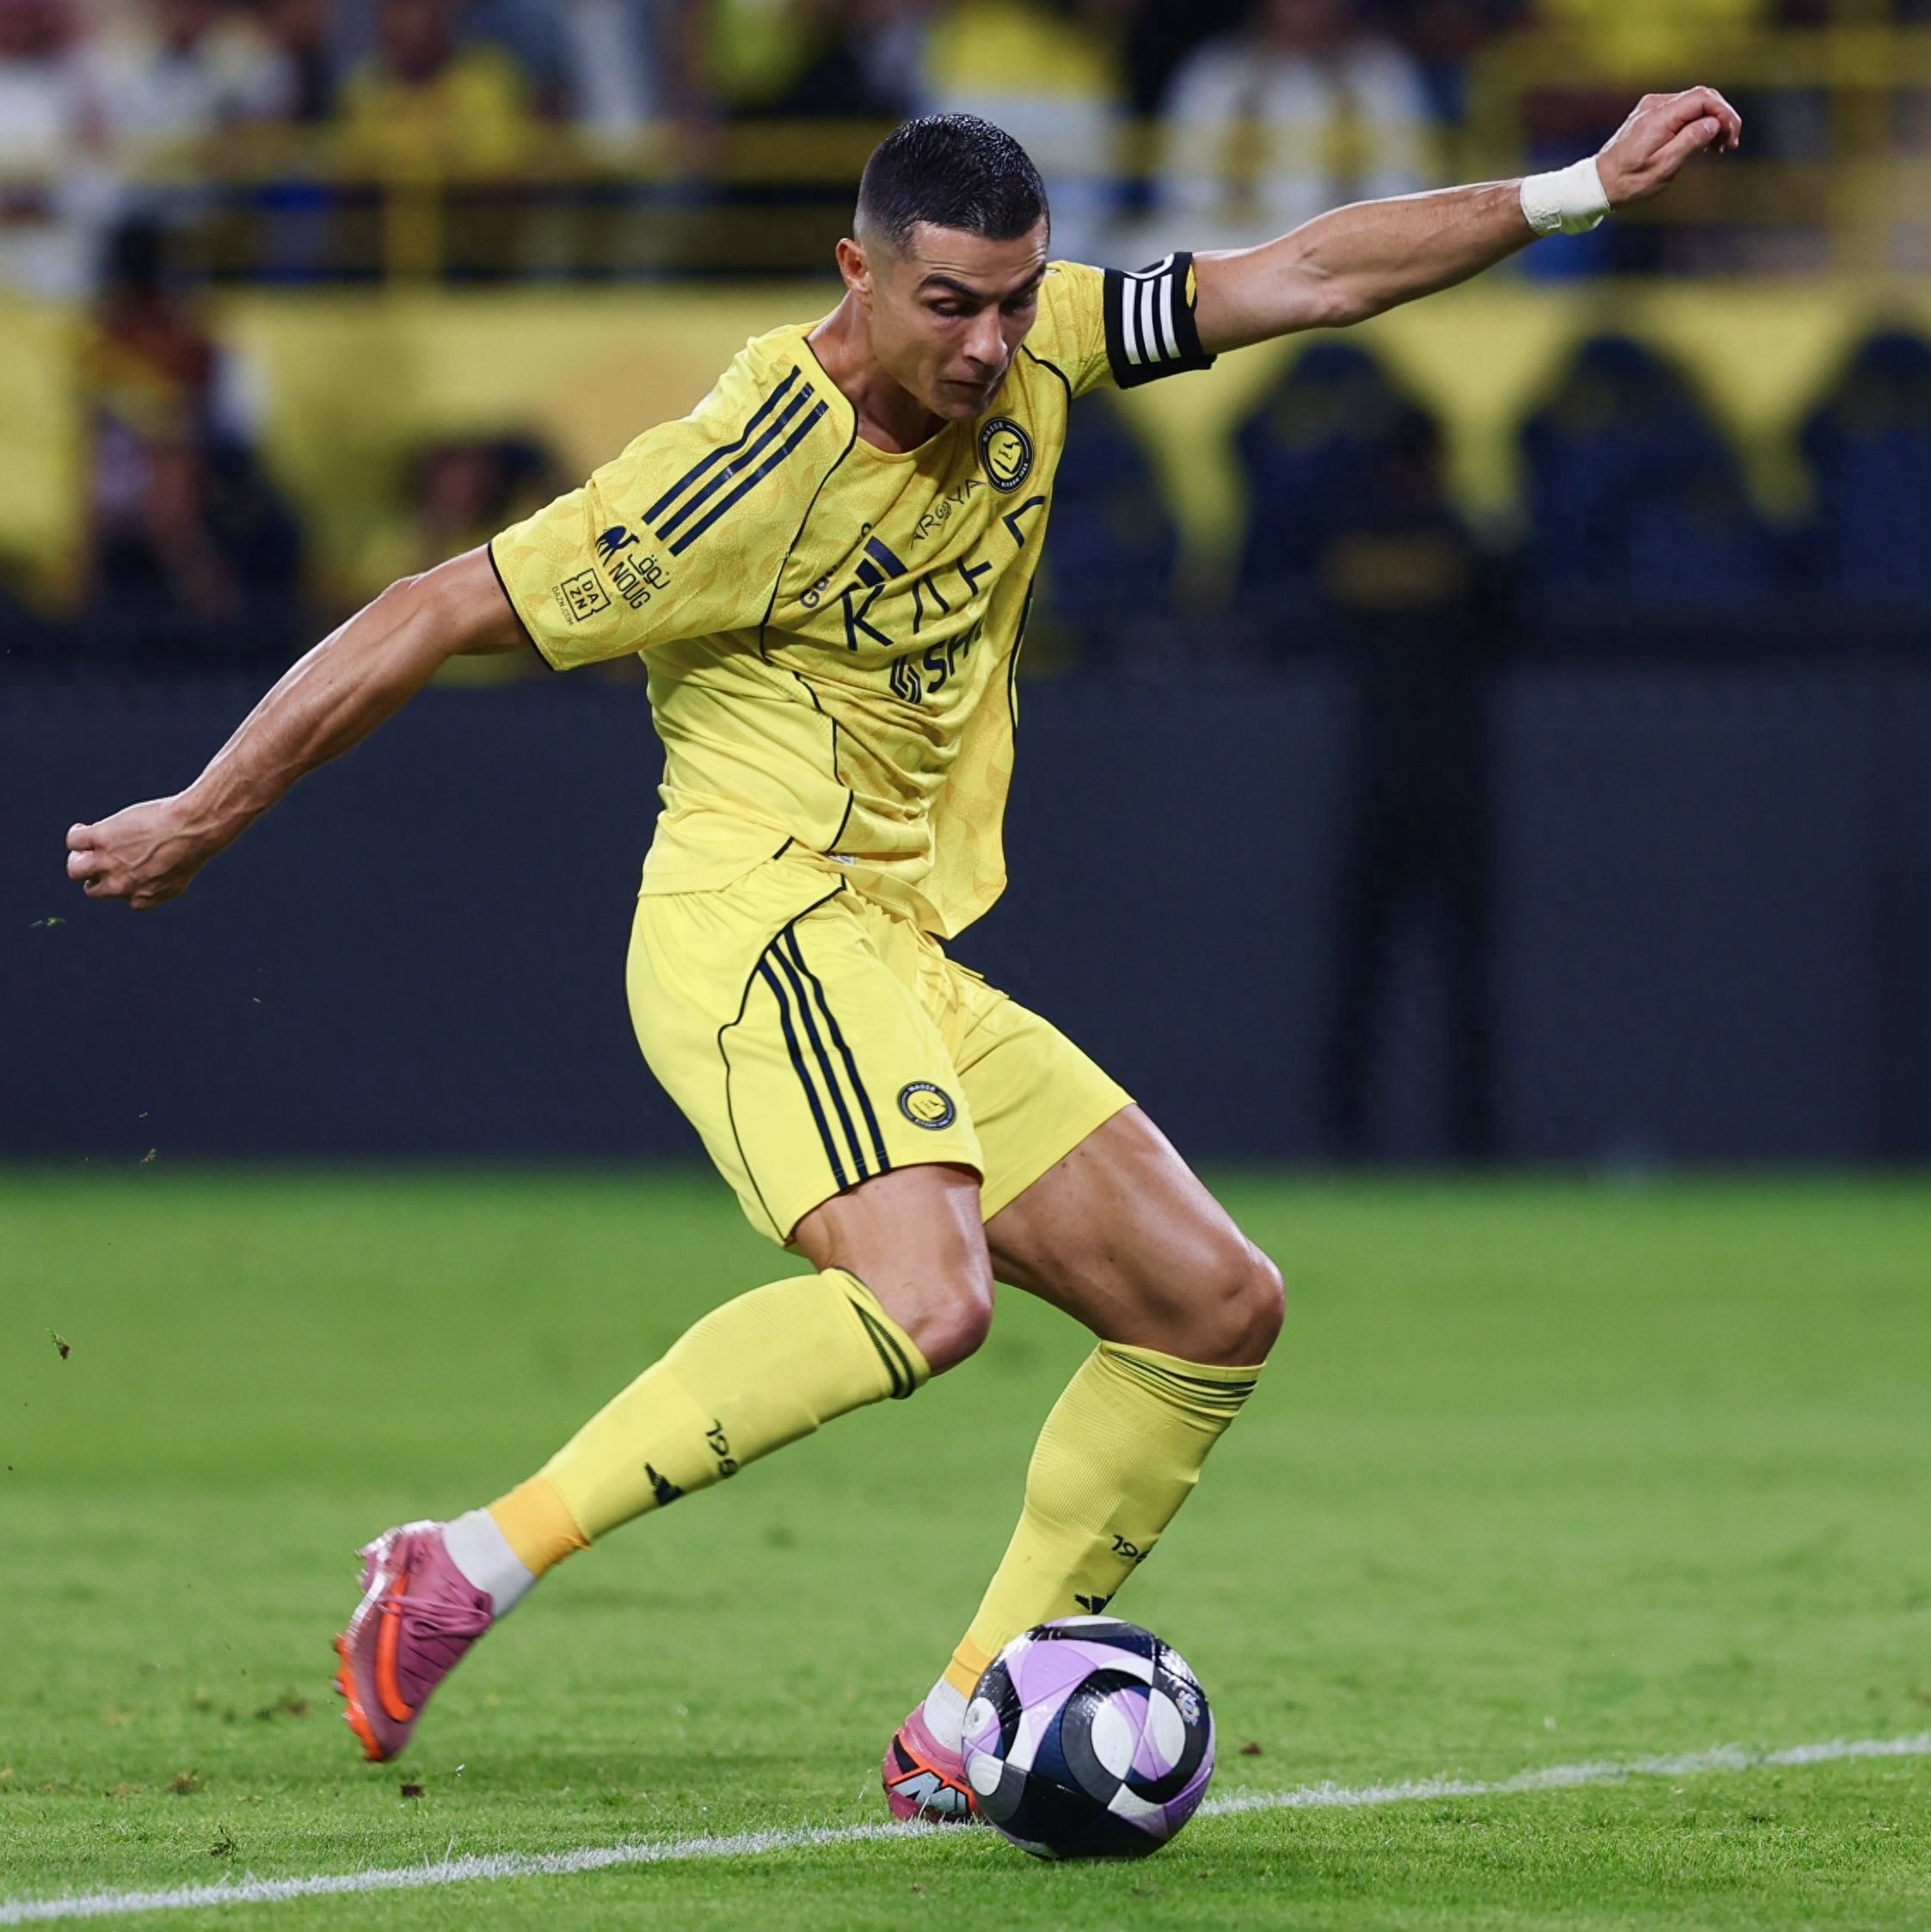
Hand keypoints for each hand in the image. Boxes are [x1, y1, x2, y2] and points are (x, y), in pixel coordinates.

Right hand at [66, 795, 221, 910]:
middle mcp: (121, 886)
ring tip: (86, 847)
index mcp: (142, 899)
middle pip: (93, 890)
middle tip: (99, 859)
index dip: (120, 881)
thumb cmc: (193, 847)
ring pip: (76, 870)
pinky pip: (74, 841)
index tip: (127, 867)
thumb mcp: (178, 877)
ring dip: (78, 859)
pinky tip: (85, 828)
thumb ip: (159, 887)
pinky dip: (77, 834)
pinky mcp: (100, 839)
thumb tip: (147, 884)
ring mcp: (109, 863)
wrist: (194, 827)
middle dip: (94, 876)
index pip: (119, 897)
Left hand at [1596, 87, 1741, 207]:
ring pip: (1692, 104)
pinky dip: (1695, 123)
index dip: (1724, 113)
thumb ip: (1691, 140)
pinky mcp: (1649, 115)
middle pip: (1701, 97)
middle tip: (1729, 143)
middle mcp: (1654, 105)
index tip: (1732, 135)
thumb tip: (1714, 123)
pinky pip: (1680, 111)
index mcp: (1659, 116)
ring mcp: (1650, 108)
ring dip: (1710, 121)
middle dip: (1721, 117)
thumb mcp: (1664, 166)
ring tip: (1717, 147)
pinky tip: (1701, 142)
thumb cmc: (1629, 181)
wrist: (1598, 184)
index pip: (1703, 98)